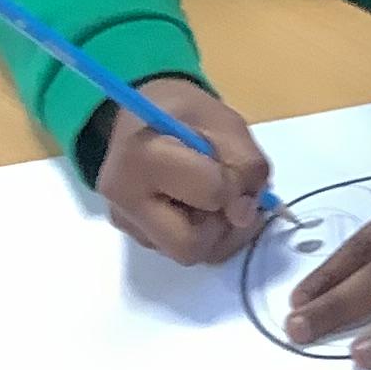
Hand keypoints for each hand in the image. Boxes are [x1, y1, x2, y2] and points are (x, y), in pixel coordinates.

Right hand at [97, 77, 272, 264]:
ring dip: (216, 232)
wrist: (141, 117)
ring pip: (190, 254)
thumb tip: (243, 215)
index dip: (234, 184)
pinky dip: (203, 235)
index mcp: (142, 159)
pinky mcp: (134, 237)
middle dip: (220, 224)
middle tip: (226, 195)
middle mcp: (123, 200)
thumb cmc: (185, 115)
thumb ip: (247, 166)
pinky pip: (182, 251)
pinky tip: (197, 206)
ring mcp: (126, 223)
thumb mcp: (228, 124)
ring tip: (211, 196)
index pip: (210, 195)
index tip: (230, 165)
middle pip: (190, 246)